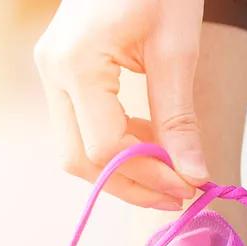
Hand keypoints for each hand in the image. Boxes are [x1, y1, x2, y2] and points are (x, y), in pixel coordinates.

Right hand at [34, 0, 207, 208]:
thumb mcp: (177, 50)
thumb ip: (179, 119)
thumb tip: (194, 176)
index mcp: (77, 64)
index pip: (104, 149)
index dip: (148, 178)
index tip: (188, 188)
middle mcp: (53, 72)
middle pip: (79, 159)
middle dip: (130, 185)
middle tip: (177, 194)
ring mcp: (52, 72)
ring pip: (76, 149)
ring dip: (123, 170)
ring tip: (169, 172)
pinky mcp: (63, 73)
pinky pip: (82, 127)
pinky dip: (115, 146)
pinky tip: (150, 145)